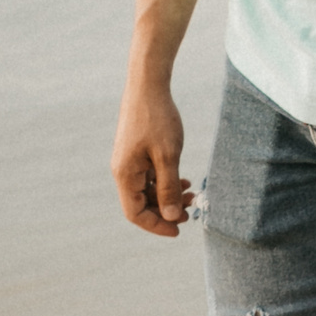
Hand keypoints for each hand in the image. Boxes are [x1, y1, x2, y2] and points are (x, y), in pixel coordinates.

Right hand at [113, 81, 192, 237]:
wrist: (148, 86)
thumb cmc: (157, 119)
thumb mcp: (168, 156)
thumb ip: (169, 188)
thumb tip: (170, 216)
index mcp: (125, 174)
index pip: (135, 213)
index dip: (156, 226)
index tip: (179, 230)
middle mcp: (123, 171)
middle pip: (142, 204)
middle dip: (166, 211)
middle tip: (191, 210)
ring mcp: (129, 162)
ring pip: (148, 191)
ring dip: (169, 197)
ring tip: (192, 194)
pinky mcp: (137, 153)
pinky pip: (150, 177)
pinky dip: (166, 183)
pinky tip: (184, 180)